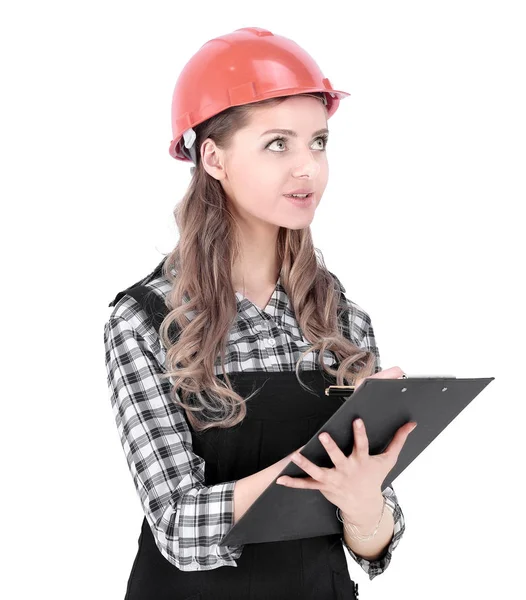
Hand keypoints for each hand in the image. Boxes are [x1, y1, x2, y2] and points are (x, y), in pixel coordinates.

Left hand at [275, 366, 416, 526]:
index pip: (362, 445)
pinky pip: (306, 485)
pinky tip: (280, 480)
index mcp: (361, 461)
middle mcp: (346, 470)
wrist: (364, 505)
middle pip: (337, 457)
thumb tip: (412, 423)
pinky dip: (293, 483)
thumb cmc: (374, 477)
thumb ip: (398, 440)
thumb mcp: (388, 460)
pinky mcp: (323, 487)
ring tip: (295, 455)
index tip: (356, 420)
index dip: (360, 433)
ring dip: (306, 464)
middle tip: (323, 435)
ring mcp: (333, 479)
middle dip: (330, 447)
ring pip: (318, 471)